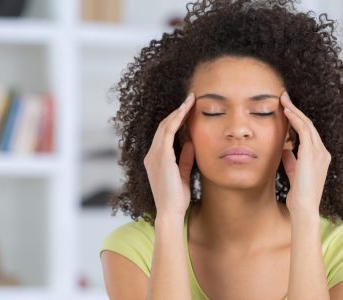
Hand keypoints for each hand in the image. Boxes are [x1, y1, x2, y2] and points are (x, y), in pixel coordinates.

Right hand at [143, 93, 195, 217]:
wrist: (170, 212)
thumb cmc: (177, 198)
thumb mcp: (183, 175)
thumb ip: (185, 159)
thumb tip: (190, 143)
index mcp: (156, 160)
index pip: (165, 135)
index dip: (176, 120)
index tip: (188, 110)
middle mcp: (151, 155)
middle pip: (163, 127)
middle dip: (177, 112)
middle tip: (191, 99)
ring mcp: (154, 156)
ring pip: (165, 126)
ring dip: (178, 112)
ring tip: (190, 101)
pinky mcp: (160, 157)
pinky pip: (167, 133)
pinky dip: (176, 121)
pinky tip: (185, 112)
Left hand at [280, 91, 330, 214]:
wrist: (304, 208)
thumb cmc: (299, 196)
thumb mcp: (293, 174)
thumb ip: (291, 161)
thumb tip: (285, 149)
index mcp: (320, 158)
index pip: (309, 134)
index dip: (298, 120)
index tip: (287, 110)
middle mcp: (323, 153)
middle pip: (309, 125)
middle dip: (296, 110)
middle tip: (284, 97)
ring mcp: (320, 152)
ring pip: (307, 124)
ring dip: (294, 110)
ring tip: (283, 99)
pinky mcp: (312, 153)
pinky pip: (304, 130)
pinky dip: (295, 119)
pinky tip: (286, 111)